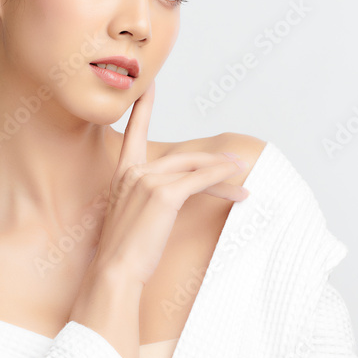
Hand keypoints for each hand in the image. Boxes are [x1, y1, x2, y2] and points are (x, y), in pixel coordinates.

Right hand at [90, 79, 249, 285]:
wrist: (114, 273)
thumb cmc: (124, 251)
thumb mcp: (133, 217)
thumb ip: (147, 199)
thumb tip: (168, 198)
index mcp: (122, 173)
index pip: (133, 132)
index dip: (143, 107)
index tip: (149, 84)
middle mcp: (132, 171)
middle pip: (182, 158)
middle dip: (211, 160)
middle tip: (235, 161)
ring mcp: (147, 181)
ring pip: (194, 169)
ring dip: (222, 170)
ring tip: (242, 173)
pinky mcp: (163, 195)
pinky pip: (200, 181)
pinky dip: (221, 179)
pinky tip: (237, 184)